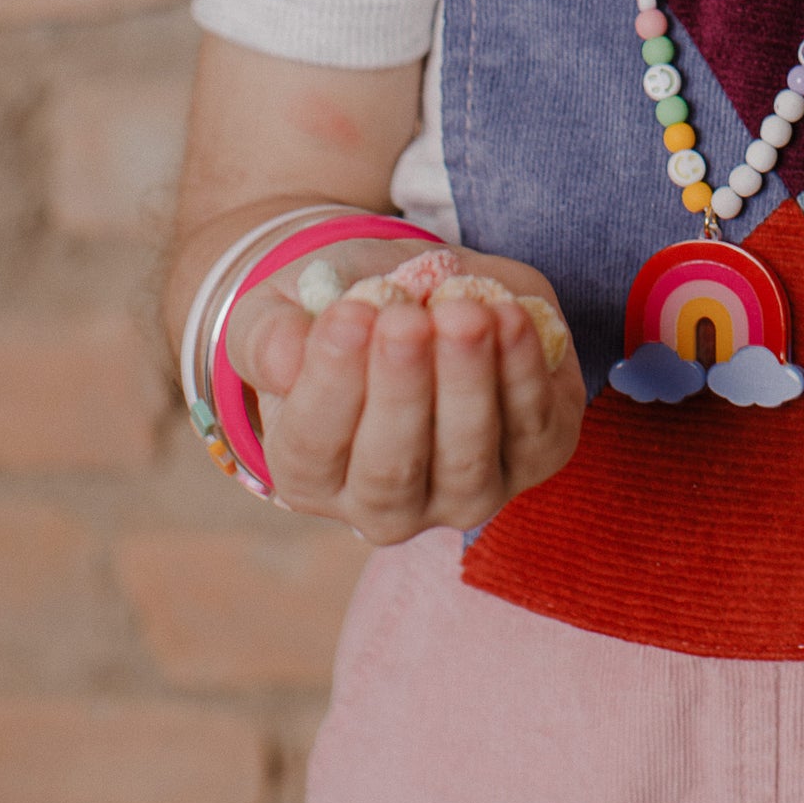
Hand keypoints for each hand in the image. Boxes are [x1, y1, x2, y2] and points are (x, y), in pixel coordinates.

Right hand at [223, 238, 584, 539]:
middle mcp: (385, 507)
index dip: (331, 382)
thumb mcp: (281, 311)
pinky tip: (509, 314)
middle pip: (392, 469)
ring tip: (463, 312)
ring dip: (468, 383)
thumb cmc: (341, 311)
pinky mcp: (534, 457)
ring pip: (468, 460)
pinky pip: (535, 428)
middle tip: (406, 319)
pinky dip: (526, 373)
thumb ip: (269, 335)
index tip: (348, 315)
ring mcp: (464, 493)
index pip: (314, 447)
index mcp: (310, 474)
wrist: (420, 295)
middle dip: (403, 390)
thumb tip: (284, 358)